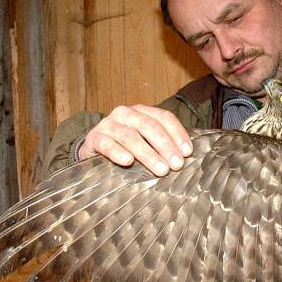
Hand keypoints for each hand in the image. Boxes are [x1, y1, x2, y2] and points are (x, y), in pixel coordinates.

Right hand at [78, 105, 192, 175]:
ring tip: (161, 169)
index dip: (178, 134)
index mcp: (142, 111)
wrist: (93, 150)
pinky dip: (118, 153)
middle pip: (150, 126)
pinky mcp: (94, 138)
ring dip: (148, 154)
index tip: (187, 152)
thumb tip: (186, 157)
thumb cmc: (125, 147)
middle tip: (177, 165)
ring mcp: (109, 124)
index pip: (164, 118)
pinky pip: (107, 144)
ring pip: (131, 137)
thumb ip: (161, 144)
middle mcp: (125, 114)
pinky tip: (128, 161)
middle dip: (166, 146)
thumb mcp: (145, 141)